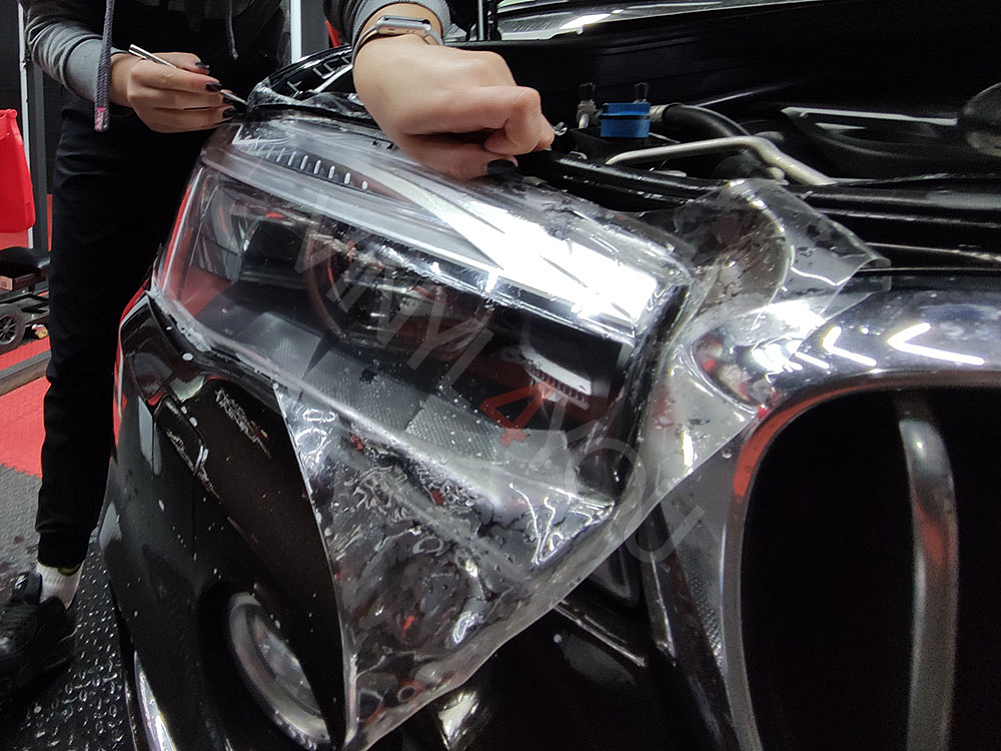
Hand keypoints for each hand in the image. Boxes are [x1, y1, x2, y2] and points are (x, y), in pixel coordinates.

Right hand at [110, 52, 233, 132]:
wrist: (134, 83)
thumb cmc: (153, 69)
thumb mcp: (169, 58)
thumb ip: (188, 62)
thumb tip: (204, 71)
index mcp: (141, 74)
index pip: (170, 79)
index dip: (194, 83)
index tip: (216, 84)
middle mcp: (141, 96)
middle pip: (177, 101)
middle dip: (206, 101)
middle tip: (225, 97)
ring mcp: (148, 115)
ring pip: (181, 119)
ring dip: (208, 116)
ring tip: (226, 110)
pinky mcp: (157, 126)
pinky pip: (183, 128)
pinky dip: (203, 124)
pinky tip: (216, 118)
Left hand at [353, 36, 553, 179]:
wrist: (389, 64)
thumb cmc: (398, 102)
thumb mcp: (419, 149)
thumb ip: (462, 164)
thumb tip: (501, 168)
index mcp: (460, 96)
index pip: (523, 107)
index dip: (520, 140)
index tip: (494, 150)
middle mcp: (483, 73)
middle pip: (532, 116)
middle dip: (513, 142)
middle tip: (479, 144)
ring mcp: (492, 65)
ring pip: (528, 111)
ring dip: (506, 130)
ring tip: (472, 129)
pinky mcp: (496, 65)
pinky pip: (517, 101)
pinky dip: (502, 117)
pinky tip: (475, 118)